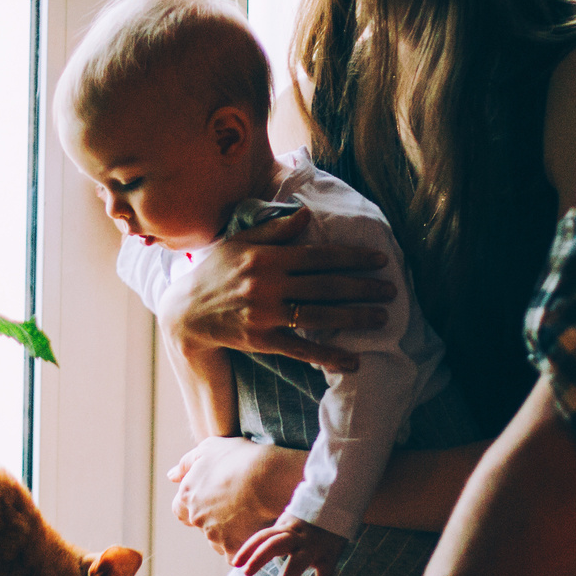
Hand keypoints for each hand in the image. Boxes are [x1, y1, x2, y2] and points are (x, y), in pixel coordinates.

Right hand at [159, 208, 393, 373]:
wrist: (184, 313)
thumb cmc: (215, 272)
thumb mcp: (239, 242)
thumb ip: (274, 229)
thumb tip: (305, 213)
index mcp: (267, 257)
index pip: (319, 256)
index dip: (353, 258)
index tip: (380, 260)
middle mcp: (268, 284)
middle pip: (326, 286)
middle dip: (363, 288)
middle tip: (392, 290)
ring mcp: (265, 314)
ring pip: (319, 316)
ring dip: (354, 318)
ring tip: (382, 318)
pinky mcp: (262, 340)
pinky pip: (301, 350)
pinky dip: (328, 356)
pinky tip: (352, 362)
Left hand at [168, 437, 306, 551]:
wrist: (269, 478)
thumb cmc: (242, 458)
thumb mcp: (211, 448)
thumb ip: (187, 463)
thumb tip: (171, 476)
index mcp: (188, 494)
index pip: (180, 509)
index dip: (196, 505)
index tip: (214, 499)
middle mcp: (196, 517)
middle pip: (202, 524)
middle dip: (215, 519)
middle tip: (239, 506)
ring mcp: (214, 535)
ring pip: (219, 540)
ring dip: (230, 533)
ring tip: (252, 517)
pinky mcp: (232, 549)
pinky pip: (236, 553)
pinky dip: (244, 546)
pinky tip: (257, 531)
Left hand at [232, 518, 346, 575]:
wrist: (339, 503)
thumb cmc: (308, 519)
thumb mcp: (288, 522)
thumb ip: (272, 537)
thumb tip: (244, 556)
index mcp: (285, 528)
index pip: (263, 536)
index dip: (248, 549)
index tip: (235, 563)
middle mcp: (298, 536)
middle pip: (275, 544)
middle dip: (260, 557)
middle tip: (246, 572)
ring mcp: (314, 545)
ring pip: (299, 561)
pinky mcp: (330, 554)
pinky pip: (326, 573)